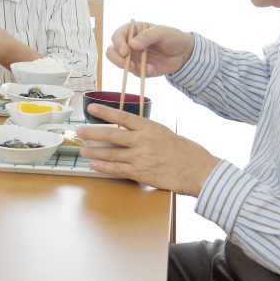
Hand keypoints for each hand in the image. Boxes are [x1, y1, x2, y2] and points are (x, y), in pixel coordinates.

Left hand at [77, 105, 219, 195]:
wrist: (199, 171)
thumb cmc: (186, 151)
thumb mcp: (165, 133)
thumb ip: (146, 131)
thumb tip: (128, 129)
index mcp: (150, 128)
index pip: (123, 116)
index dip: (105, 111)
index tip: (91, 107)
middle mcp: (143, 141)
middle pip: (111, 135)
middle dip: (92, 133)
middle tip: (79, 131)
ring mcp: (141, 158)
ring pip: (111, 154)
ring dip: (94, 152)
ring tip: (83, 149)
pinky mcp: (141, 173)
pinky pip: (117, 170)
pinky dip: (103, 167)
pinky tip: (93, 164)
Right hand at [106, 22, 194, 77]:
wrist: (185, 53)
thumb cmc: (173, 37)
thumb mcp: (162, 32)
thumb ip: (147, 36)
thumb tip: (131, 45)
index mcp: (132, 31)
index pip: (117, 35)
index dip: (118, 43)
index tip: (126, 51)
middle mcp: (129, 44)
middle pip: (112, 51)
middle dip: (117, 58)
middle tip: (128, 64)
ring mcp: (133, 57)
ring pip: (120, 63)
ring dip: (128, 67)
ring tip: (142, 68)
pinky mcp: (138, 68)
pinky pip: (134, 72)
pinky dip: (141, 72)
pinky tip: (151, 69)